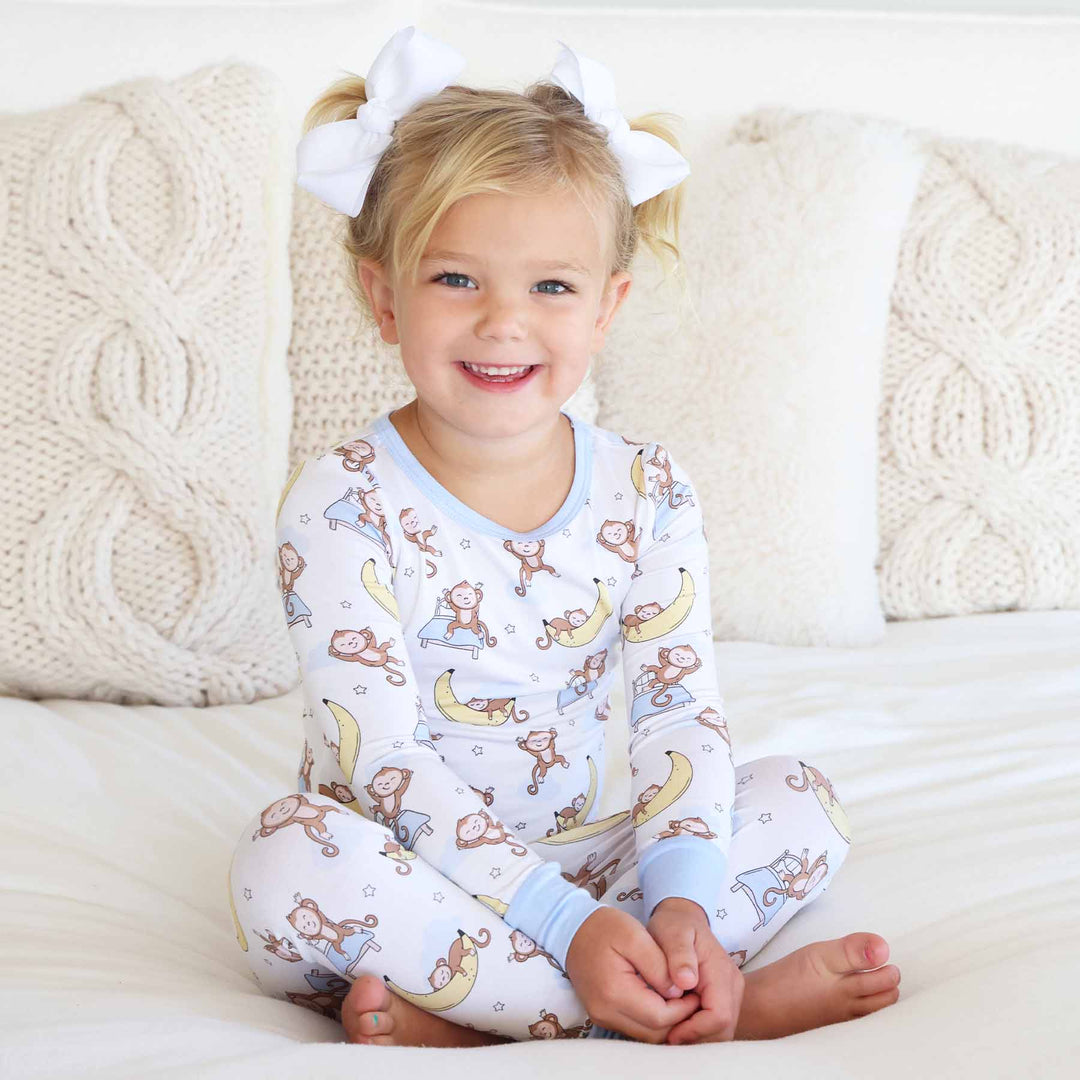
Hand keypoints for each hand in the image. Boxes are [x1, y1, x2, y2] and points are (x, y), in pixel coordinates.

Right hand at [564, 906, 701, 1042]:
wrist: (573, 929)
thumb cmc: (605, 927)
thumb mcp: (635, 935)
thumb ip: (659, 965)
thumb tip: (677, 991)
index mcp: (614, 991)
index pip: (659, 1017)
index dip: (683, 1009)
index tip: (695, 992)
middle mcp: (605, 1011)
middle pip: (653, 1033)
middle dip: (677, 1019)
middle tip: (691, 998)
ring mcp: (602, 1016)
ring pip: (645, 1035)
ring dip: (665, 1022)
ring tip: (678, 998)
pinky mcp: (602, 1015)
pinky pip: (634, 1027)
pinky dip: (651, 1019)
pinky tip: (661, 1000)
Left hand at [646, 897, 744, 1043]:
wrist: (682, 918)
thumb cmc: (674, 924)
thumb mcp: (672, 932)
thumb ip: (679, 955)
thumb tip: (687, 981)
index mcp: (722, 972)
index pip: (720, 1016)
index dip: (696, 1030)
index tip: (670, 1032)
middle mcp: (733, 986)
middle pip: (724, 1031)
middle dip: (697, 1039)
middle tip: (668, 1037)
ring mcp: (731, 993)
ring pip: (721, 1033)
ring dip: (697, 1038)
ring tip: (670, 1032)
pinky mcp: (724, 999)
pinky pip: (716, 1026)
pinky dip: (698, 1032)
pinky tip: (677, 1026)